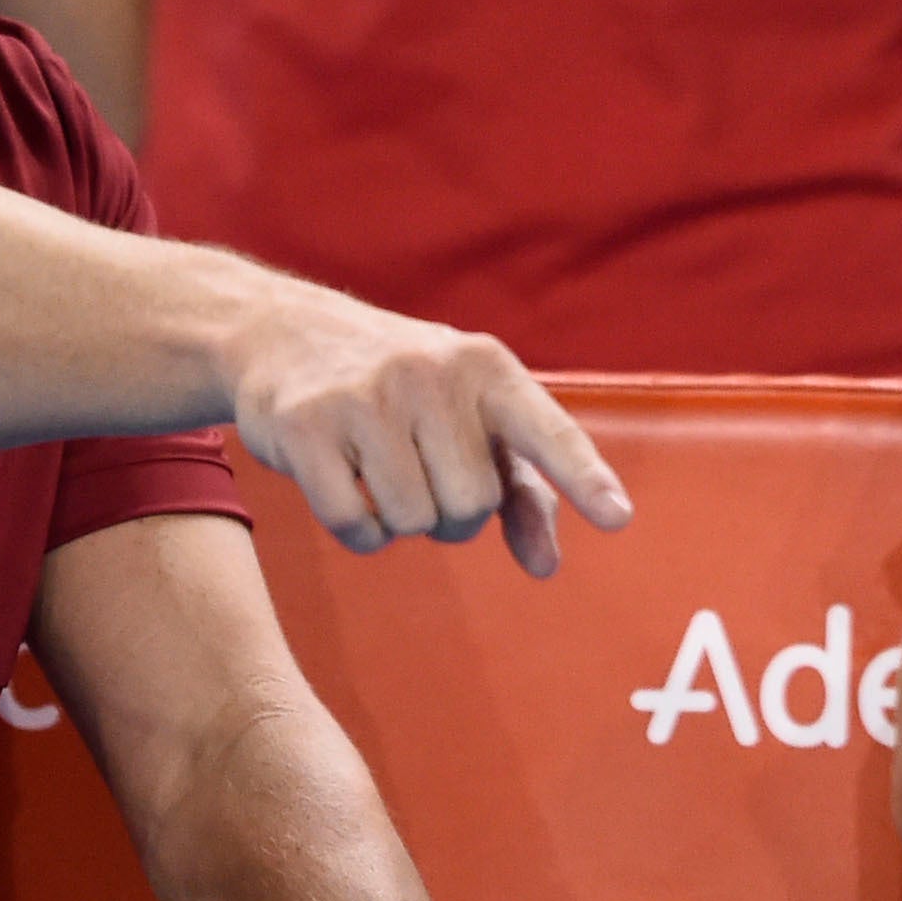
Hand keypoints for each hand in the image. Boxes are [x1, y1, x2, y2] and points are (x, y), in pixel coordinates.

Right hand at [221, 282, 629, 572]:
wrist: (283, 334)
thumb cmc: (399, 387)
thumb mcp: (468, 415)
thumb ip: (519, 488)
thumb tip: (548, 565)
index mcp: (485, 366)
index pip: (546, 430)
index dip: (583, 477)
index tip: (618, 517)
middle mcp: (430, 374)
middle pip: (474, 505)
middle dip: (454, 514)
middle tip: (424, 475)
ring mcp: (365, 398)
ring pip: (416, 521)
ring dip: (403, 521)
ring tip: (382, 473)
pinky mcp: (306, 427)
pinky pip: (357, 526)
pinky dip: (359, 531)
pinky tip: (346, 488)